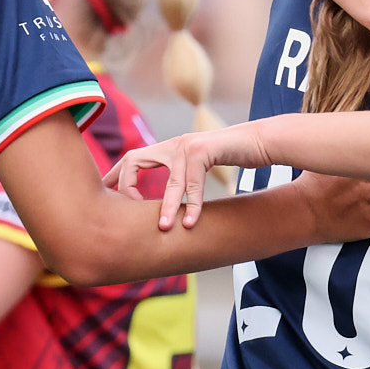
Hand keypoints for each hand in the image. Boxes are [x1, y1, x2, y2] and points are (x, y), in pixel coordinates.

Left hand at [106, 126, 271, 229]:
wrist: (262, 140)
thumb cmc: (234, 156)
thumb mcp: (202, 166)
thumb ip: (184, 177)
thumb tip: (172, 202)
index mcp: (170, 147)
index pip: (132, 157)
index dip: (116, 176)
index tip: (107, 196)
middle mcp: (174, 143)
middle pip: (134, 160)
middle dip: (126, 187)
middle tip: (129, 213)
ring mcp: (188, 145)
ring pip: (169, 180)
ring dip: (166, 206)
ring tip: (164, 228)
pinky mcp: (204, 150)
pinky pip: (193, 182)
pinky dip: (193, 203)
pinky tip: (193, 221)